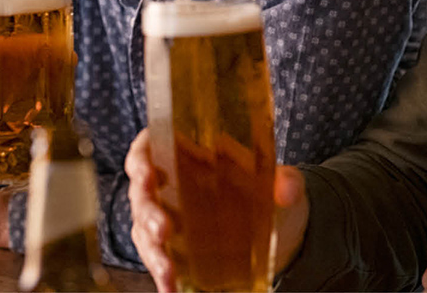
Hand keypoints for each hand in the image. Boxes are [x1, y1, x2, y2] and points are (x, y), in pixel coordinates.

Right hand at [125, 129, 309, 292]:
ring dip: (152, 250)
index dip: (141, 157)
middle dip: (147, 210)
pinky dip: (161, 274)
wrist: (278, 233)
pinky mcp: (173, 249)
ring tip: (169, 268)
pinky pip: (158, 259)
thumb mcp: (282, 182)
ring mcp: (168, 218)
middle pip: (142, 192)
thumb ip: (286, 181)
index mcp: (189, 155)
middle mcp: (170, 185)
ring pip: (144, 229)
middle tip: (163, 227)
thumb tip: (284, 188)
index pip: (150, 147)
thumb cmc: (269, 194)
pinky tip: (170, 288)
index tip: (147, 171)